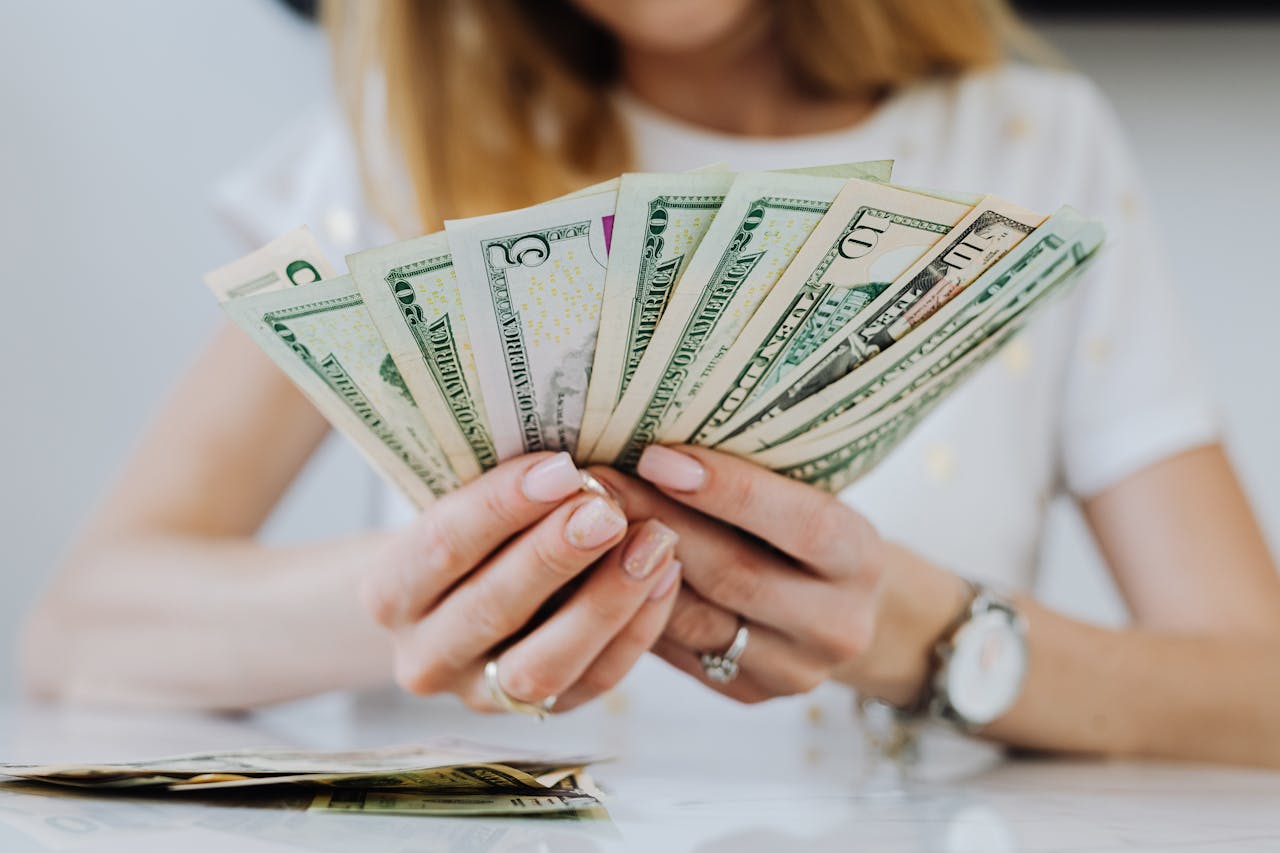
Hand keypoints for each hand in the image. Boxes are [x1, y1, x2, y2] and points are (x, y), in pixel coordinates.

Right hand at [362, 452, 681, 712]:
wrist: (457, 603)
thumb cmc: (472, 534)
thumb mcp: (461, 503)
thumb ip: (503, 491)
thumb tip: (573, 459)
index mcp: (390, 591)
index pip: (442, 546)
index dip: (502, 506)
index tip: (562, 467)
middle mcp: (424, 655)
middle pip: (491, 607)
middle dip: (555, 554)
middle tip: (609, 508)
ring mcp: (479, 695)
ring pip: (542, 664)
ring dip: (605, 600)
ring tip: (654, 542)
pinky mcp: (539, 714)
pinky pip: (592, 681)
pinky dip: (635, 631)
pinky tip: (664, 578)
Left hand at [590, 446, 969, 704]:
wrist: (837, 608)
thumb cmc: (802, 530)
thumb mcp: (803, 495)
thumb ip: (751, 477)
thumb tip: (654, 443)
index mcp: (860, 558)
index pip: (801, 523)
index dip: (728, 490)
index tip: (656, 456)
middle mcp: (837, 624)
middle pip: (736, 575)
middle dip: (659, 524)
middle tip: (596, 483)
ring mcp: (793, 670)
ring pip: (696, 621)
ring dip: (632, 570)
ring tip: (580, 524)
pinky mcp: (749, 693)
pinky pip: (679, 651)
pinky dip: (635, 608)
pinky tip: (595, 571)